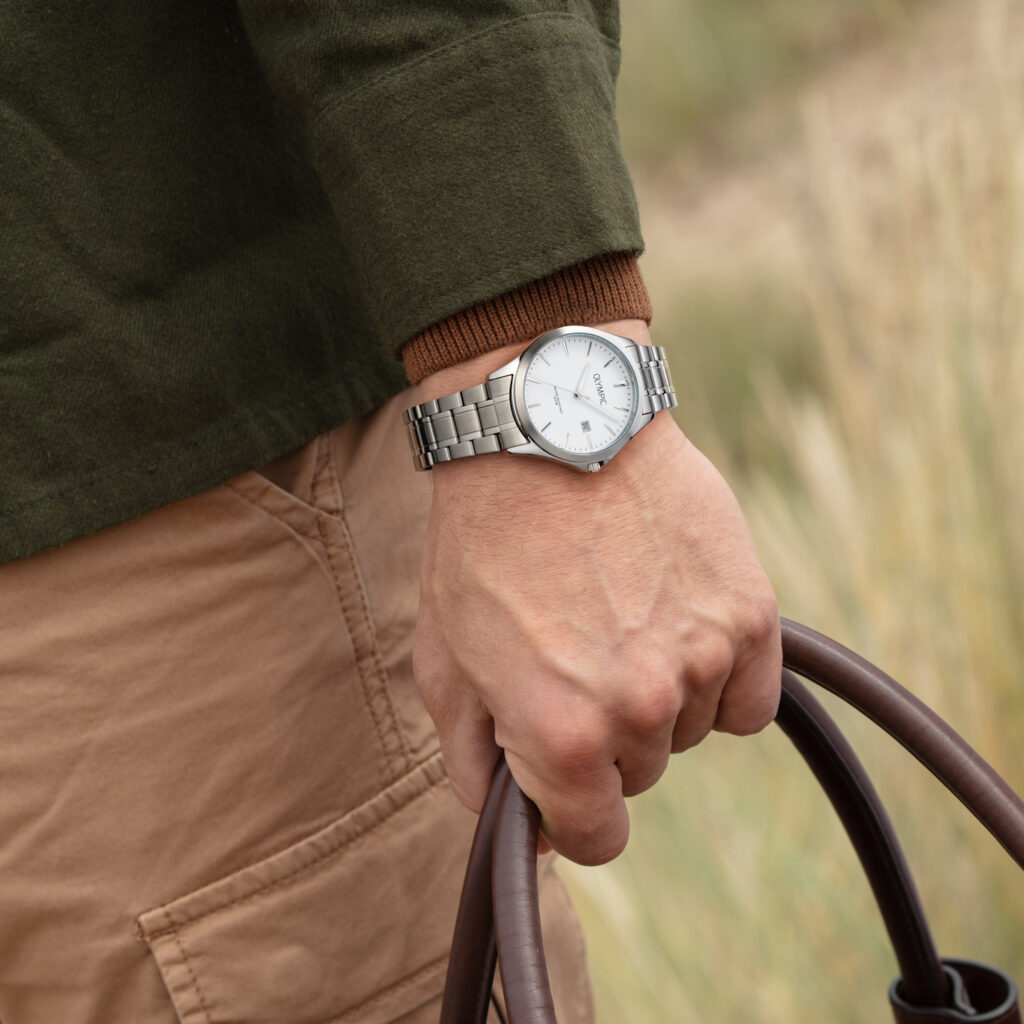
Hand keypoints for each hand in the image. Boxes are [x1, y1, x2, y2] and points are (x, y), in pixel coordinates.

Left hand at [413, 321, 780, 864]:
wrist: (546, 432)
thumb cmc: (482, 545)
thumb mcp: (445, 661)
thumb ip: (473, 764)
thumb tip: (522, 827)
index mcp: (561, 733)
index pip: (595, 838)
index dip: (573, 813)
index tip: (563, 774)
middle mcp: (639, 707)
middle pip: (640, 776)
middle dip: (606, 736)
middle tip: (576, 657)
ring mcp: (702, 657)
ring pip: (690, 731)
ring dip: (660, 699)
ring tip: (619, 619)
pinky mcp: (747, 612)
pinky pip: (749, 700)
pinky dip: (720, 680)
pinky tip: (678, 627)